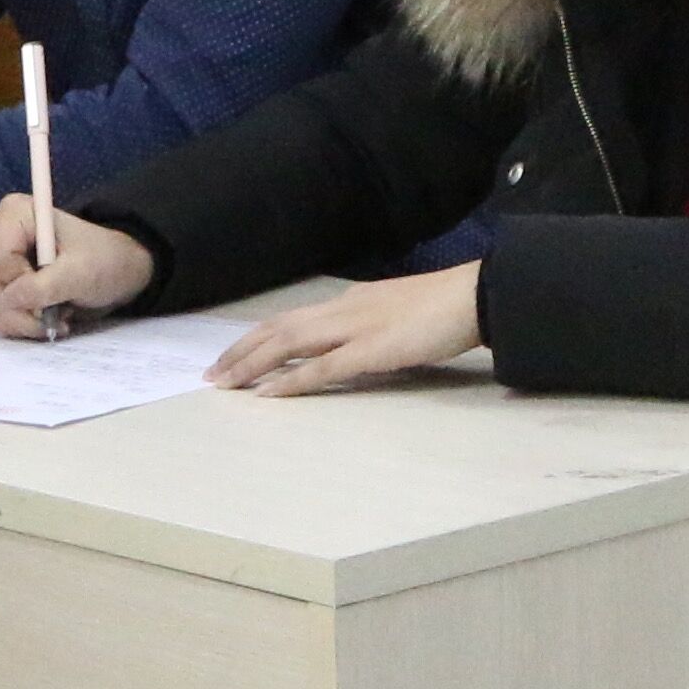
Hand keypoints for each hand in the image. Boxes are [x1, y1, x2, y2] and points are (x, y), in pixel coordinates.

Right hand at [0, 195, 158, 340]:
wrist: (118, 271)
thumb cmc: (105, 261)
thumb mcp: (82, 273)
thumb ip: (45, 286)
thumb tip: (8, 301)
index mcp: (16, 215)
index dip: (22, 289)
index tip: (52, 300)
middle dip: (22, 313)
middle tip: (57, 318)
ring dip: (19, 322)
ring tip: (54, 318)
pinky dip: (14, 325)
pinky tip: (42, 321)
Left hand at [207, 264, 487, 396]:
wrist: (476, 295)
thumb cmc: (446, 307)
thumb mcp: (397, 313)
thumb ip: (371, 327)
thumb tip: (352, 348)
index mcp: (350, 302)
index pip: (291, 318)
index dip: (257, 337)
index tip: (231, 355)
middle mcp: (343, 311)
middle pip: (278, 328)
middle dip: (240, 351)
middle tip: (212, 374)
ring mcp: (355, 329)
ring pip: (288, 344)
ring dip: (252, 364)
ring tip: (225, 384)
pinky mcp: (371, 351)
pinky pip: (321, 369)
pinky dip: (290, 381)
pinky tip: (268, 393)